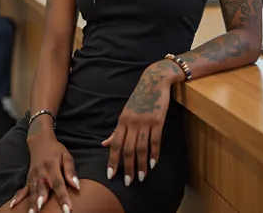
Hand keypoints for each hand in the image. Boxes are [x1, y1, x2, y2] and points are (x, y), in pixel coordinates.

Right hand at [10, 130, 78, 211]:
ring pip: (32, 191)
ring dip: (32, 203)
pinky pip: (23, 189)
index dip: (63, 197)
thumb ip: (70, 170)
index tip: (67, 208)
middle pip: (43, 188)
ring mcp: (33, 176)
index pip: (59, 184)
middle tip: (42, 212)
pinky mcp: (28, 178)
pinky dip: (17, 197)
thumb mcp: (66, 156)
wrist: (40, 141)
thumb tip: (76, 185)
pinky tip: (13, 206)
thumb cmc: (56, 150)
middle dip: (43, 201)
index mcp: (52, 167)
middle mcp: (41, 172)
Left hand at [102, 61, 177, 185]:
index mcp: (122, 120)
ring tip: (142, 177)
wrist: (154, 81)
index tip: (111, 175)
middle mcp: (132, 122)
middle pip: (128, 148)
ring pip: (141, 147)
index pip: (115, 144)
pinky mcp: (158, 120)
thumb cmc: (139, 98)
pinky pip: (155, 140)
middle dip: (128, 167)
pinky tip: (153, 163)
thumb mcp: (125, 113)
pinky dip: (154, 153)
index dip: (113, 160)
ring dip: (142, 164)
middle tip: (128, 182)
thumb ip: (116, 130)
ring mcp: (145, 121)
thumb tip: (104, 144)